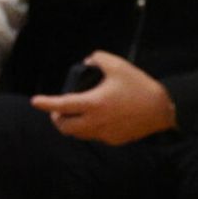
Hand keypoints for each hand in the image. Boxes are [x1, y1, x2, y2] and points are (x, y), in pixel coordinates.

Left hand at [31, 52, 176, 145]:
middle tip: (58, 111)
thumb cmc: (139, 86)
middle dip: (57, 120)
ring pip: (79, 135)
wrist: (161, 109)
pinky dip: (89, 129)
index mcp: (93, 103)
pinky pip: (95, 136)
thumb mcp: (119, 65)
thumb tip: (87, 60)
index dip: (46, 103)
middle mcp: (95, 122)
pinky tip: (98, 119)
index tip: (35, 101)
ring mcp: (104, 134)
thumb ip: (99, 58)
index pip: (62, 105)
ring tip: (76, 115)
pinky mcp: (113, 140)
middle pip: (65, 128)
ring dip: (72, 126)